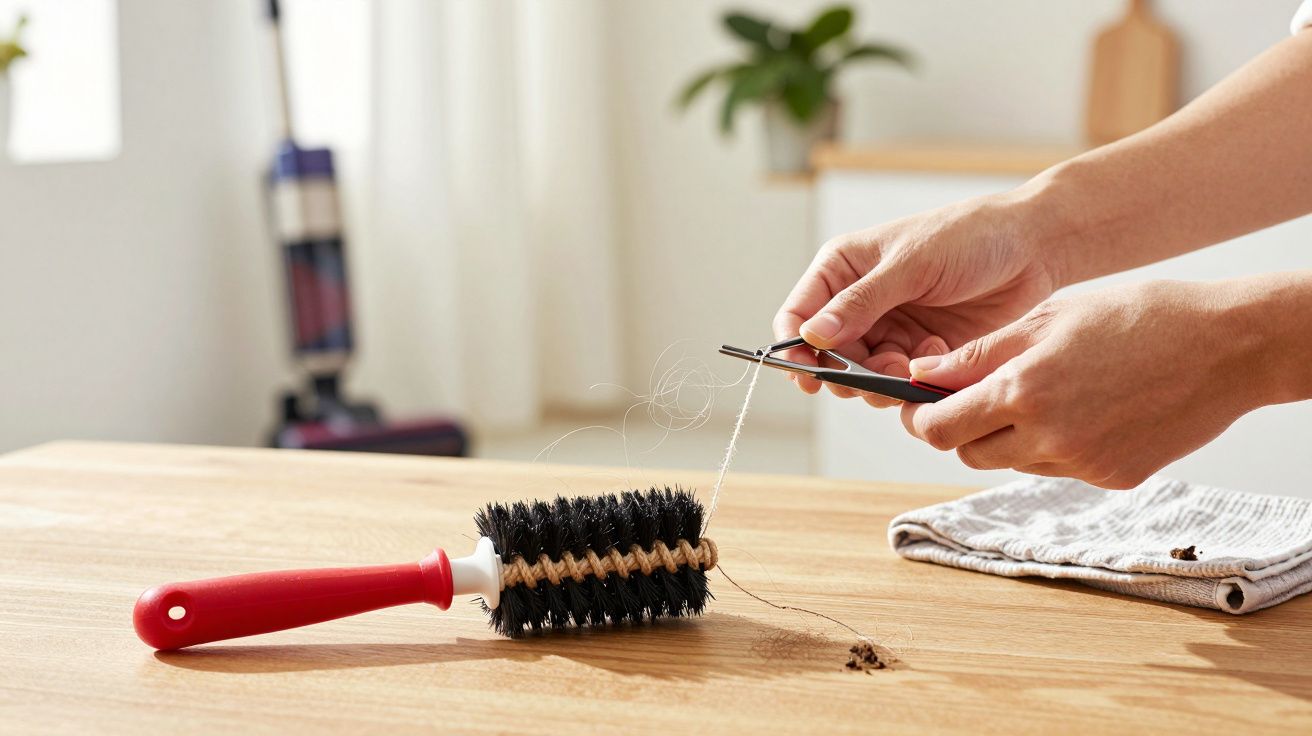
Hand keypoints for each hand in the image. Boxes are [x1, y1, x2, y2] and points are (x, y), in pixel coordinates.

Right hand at [773, 192, 1060, 407]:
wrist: (1033, 248)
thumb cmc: (969, 237)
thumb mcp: (911, 265)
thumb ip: (860, 303)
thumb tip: (812, 335)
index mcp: (843, 269)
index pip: (798, 314)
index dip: (795, 348)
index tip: (809, 375)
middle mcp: (859, 302)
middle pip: (827, 356)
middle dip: (845, 373)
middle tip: (874, 376)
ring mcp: (889, 329)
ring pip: (861, 375)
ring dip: (880, 380)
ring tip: (910, 365)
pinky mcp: (919, 352)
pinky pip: (898, 381)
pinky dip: (912, 379)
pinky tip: (938, 355)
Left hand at [900, 280, 1269, 488]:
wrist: (1229, 346)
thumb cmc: (1139, 316)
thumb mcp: (1050, 319)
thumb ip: (980, 354)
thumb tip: (921, 373)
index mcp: (1024, 391)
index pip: (939, 427)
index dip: (919, 418)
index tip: (917, 405)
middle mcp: (1048, 437)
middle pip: (968, 453)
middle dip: (959, 428)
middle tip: (972, 397)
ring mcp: (1083, 464)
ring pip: (1012, 462)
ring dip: (1007, 436)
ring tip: (1042, 392)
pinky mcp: (1113, 479)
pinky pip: (1058, 468)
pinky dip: (1054, 445)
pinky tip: (1084, 409)